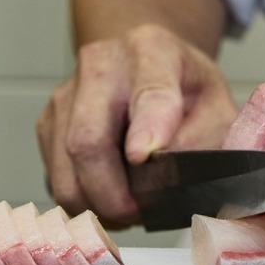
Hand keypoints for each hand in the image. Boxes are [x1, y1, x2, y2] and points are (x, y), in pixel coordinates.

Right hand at [36, 24, 238, 226]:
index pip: (150, 91)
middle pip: (88, 139)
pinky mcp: (47, 121)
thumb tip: (166, 180)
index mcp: (154, 50)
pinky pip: (55, 176)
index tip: (143, 155)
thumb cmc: (186, 92)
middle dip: (112, 192)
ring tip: (127, 208)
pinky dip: (82, 199)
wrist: (148, 66)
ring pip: (65, 167)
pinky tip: (109, 194)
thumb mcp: (216, 109)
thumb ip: (203, 142)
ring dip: (96, 202)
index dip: (147, 126)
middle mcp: (101, 64)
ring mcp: (67, 92)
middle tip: (139, 214)